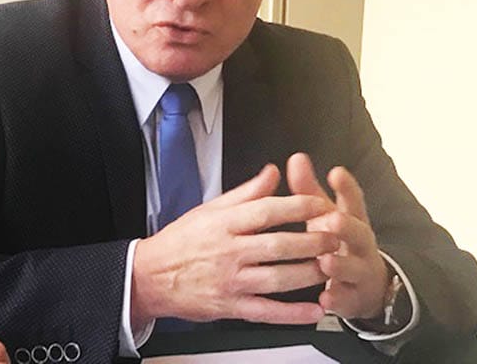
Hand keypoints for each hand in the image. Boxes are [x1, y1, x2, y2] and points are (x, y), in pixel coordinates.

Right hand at [131, 164, 338, 328]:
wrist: (152, 275)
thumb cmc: (182, 239)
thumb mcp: (209, 208)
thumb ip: (245, 192)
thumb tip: (272, 172)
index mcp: (225, 223)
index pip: (267, 211)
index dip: (297, 206)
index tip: (318, 203)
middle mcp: (229, 251)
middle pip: (278, 246)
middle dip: (311, 241)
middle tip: (334, 237)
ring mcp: (230, 281)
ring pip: (277, 279)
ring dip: (308, 274)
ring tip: (330, 266)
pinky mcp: (230, 306)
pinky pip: (266, 312)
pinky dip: (292, 314)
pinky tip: (313, 310)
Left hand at [287, 153, 388, 319]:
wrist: (365, 284)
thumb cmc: (337, 240)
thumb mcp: (324, 213)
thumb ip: (308, 188)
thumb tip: (296, 158)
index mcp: (352, 220)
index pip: (353, 200)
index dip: (346, 186)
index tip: (336, 172)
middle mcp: (360, 245)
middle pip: (359, 232)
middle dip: (347, 226)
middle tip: (332, 220)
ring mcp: (360, 272)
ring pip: (354, 268)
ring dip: (341, 265)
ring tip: (326, 261)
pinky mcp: (355, 298)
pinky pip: (347, 300)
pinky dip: (337, 300)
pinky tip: (325, 299)